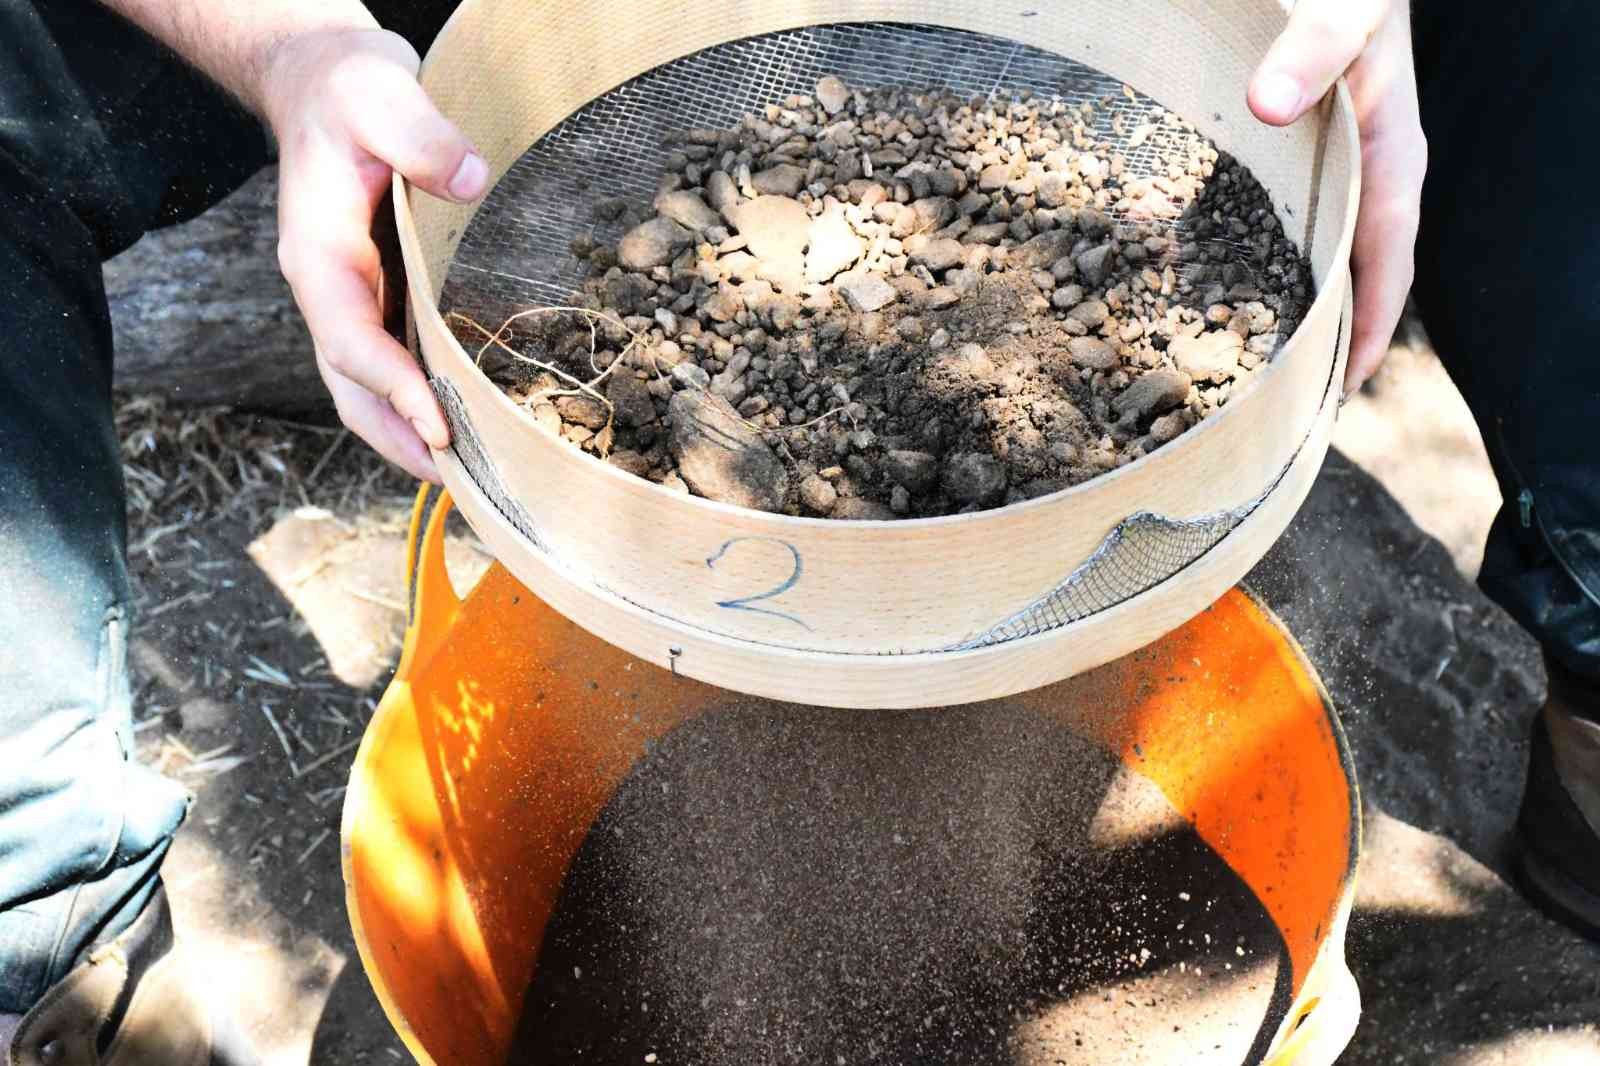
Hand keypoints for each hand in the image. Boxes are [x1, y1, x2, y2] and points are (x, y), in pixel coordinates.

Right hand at [261, 28, 488, 480]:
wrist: (328, 84)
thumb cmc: (348, 90)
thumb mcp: (378, 94)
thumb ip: (420, 137)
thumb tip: (472, 179)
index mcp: (316, 255)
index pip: (348, 338)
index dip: (391, 386)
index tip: (438, 424)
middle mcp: (327, 291)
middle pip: (351, 388)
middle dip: (400, 439)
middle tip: (461, 482)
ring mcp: (351, 301)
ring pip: (369, 388)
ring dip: (410, 436)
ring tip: (470, 480)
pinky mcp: (380, 299)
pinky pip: (395, 366)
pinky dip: (424, 404)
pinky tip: (470, 430)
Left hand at [1248, 0, 1426, 393]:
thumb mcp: (1342, 8)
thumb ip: (1313, 48)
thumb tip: (1269, 104)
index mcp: (1392, 152)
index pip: (1389, 256)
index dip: (1371, 322)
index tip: (1345, 385)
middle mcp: (1370, 171)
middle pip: (1355, 273)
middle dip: (1331, 339)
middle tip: (1293, 408)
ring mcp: (1335, 167)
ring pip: (1319, 254)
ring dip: (1294, 308)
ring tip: (1257, 374)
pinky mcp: (1299, 156)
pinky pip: (1284, 223)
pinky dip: (1259, 261)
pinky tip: (1215, 294)